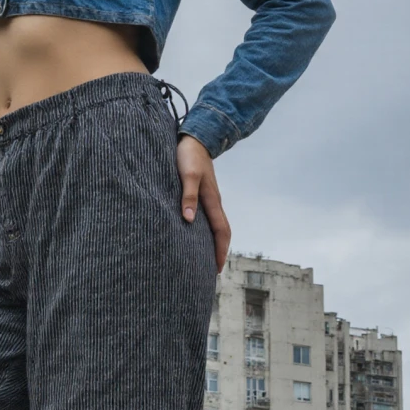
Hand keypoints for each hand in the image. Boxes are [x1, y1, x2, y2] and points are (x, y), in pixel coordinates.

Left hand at [177, 134, 229, 272]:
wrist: (194, 138)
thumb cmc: (188, 156)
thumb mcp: (187, 175)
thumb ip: (188, 196)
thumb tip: (187, 220)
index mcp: (212, 201)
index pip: (221, 232)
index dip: (220, 251)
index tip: (217, 269)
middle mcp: (214, 202)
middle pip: (222, 232)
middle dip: (219, 251)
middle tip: (212, 270)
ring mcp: (209, 198)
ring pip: (216, 225)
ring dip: (214, 242)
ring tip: (205, 257)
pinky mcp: (203, 193)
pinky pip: (209, 217)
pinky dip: (207, 230)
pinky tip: (196, 234)